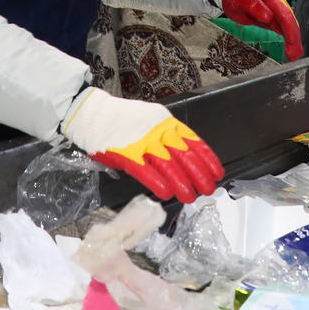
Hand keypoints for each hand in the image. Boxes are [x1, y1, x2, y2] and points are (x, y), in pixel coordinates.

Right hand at [62, 87, 223, 203]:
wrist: (92, 113)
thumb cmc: (120, 119)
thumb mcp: (150, 120)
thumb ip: (165, 136)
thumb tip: (183, 158)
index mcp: (165, 121)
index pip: (193, 141)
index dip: (207, 159)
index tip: (216, 172)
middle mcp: (157, 130)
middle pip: (184, 154)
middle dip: (199, 174)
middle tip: (207, 189)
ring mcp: (142, 141)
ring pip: (168, 164)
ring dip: (182, 182)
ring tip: (190, 196)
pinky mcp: (126, 153)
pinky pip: (145, 170)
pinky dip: (157, 182)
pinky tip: (166, 192)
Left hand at [210, 0, 302, 60]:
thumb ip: (254, 6)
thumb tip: (268, 17)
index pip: (284, 12)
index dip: (289, 26)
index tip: (292, 39)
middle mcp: (276, 2)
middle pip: (289, 21)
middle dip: (293, 38)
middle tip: (293, 54)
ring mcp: (274, 10)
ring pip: (287, 27)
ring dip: (292, 41)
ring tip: (294, 56)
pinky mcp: (270, 18)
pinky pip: (281, 29)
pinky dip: (287, 39)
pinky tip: (291, 49)